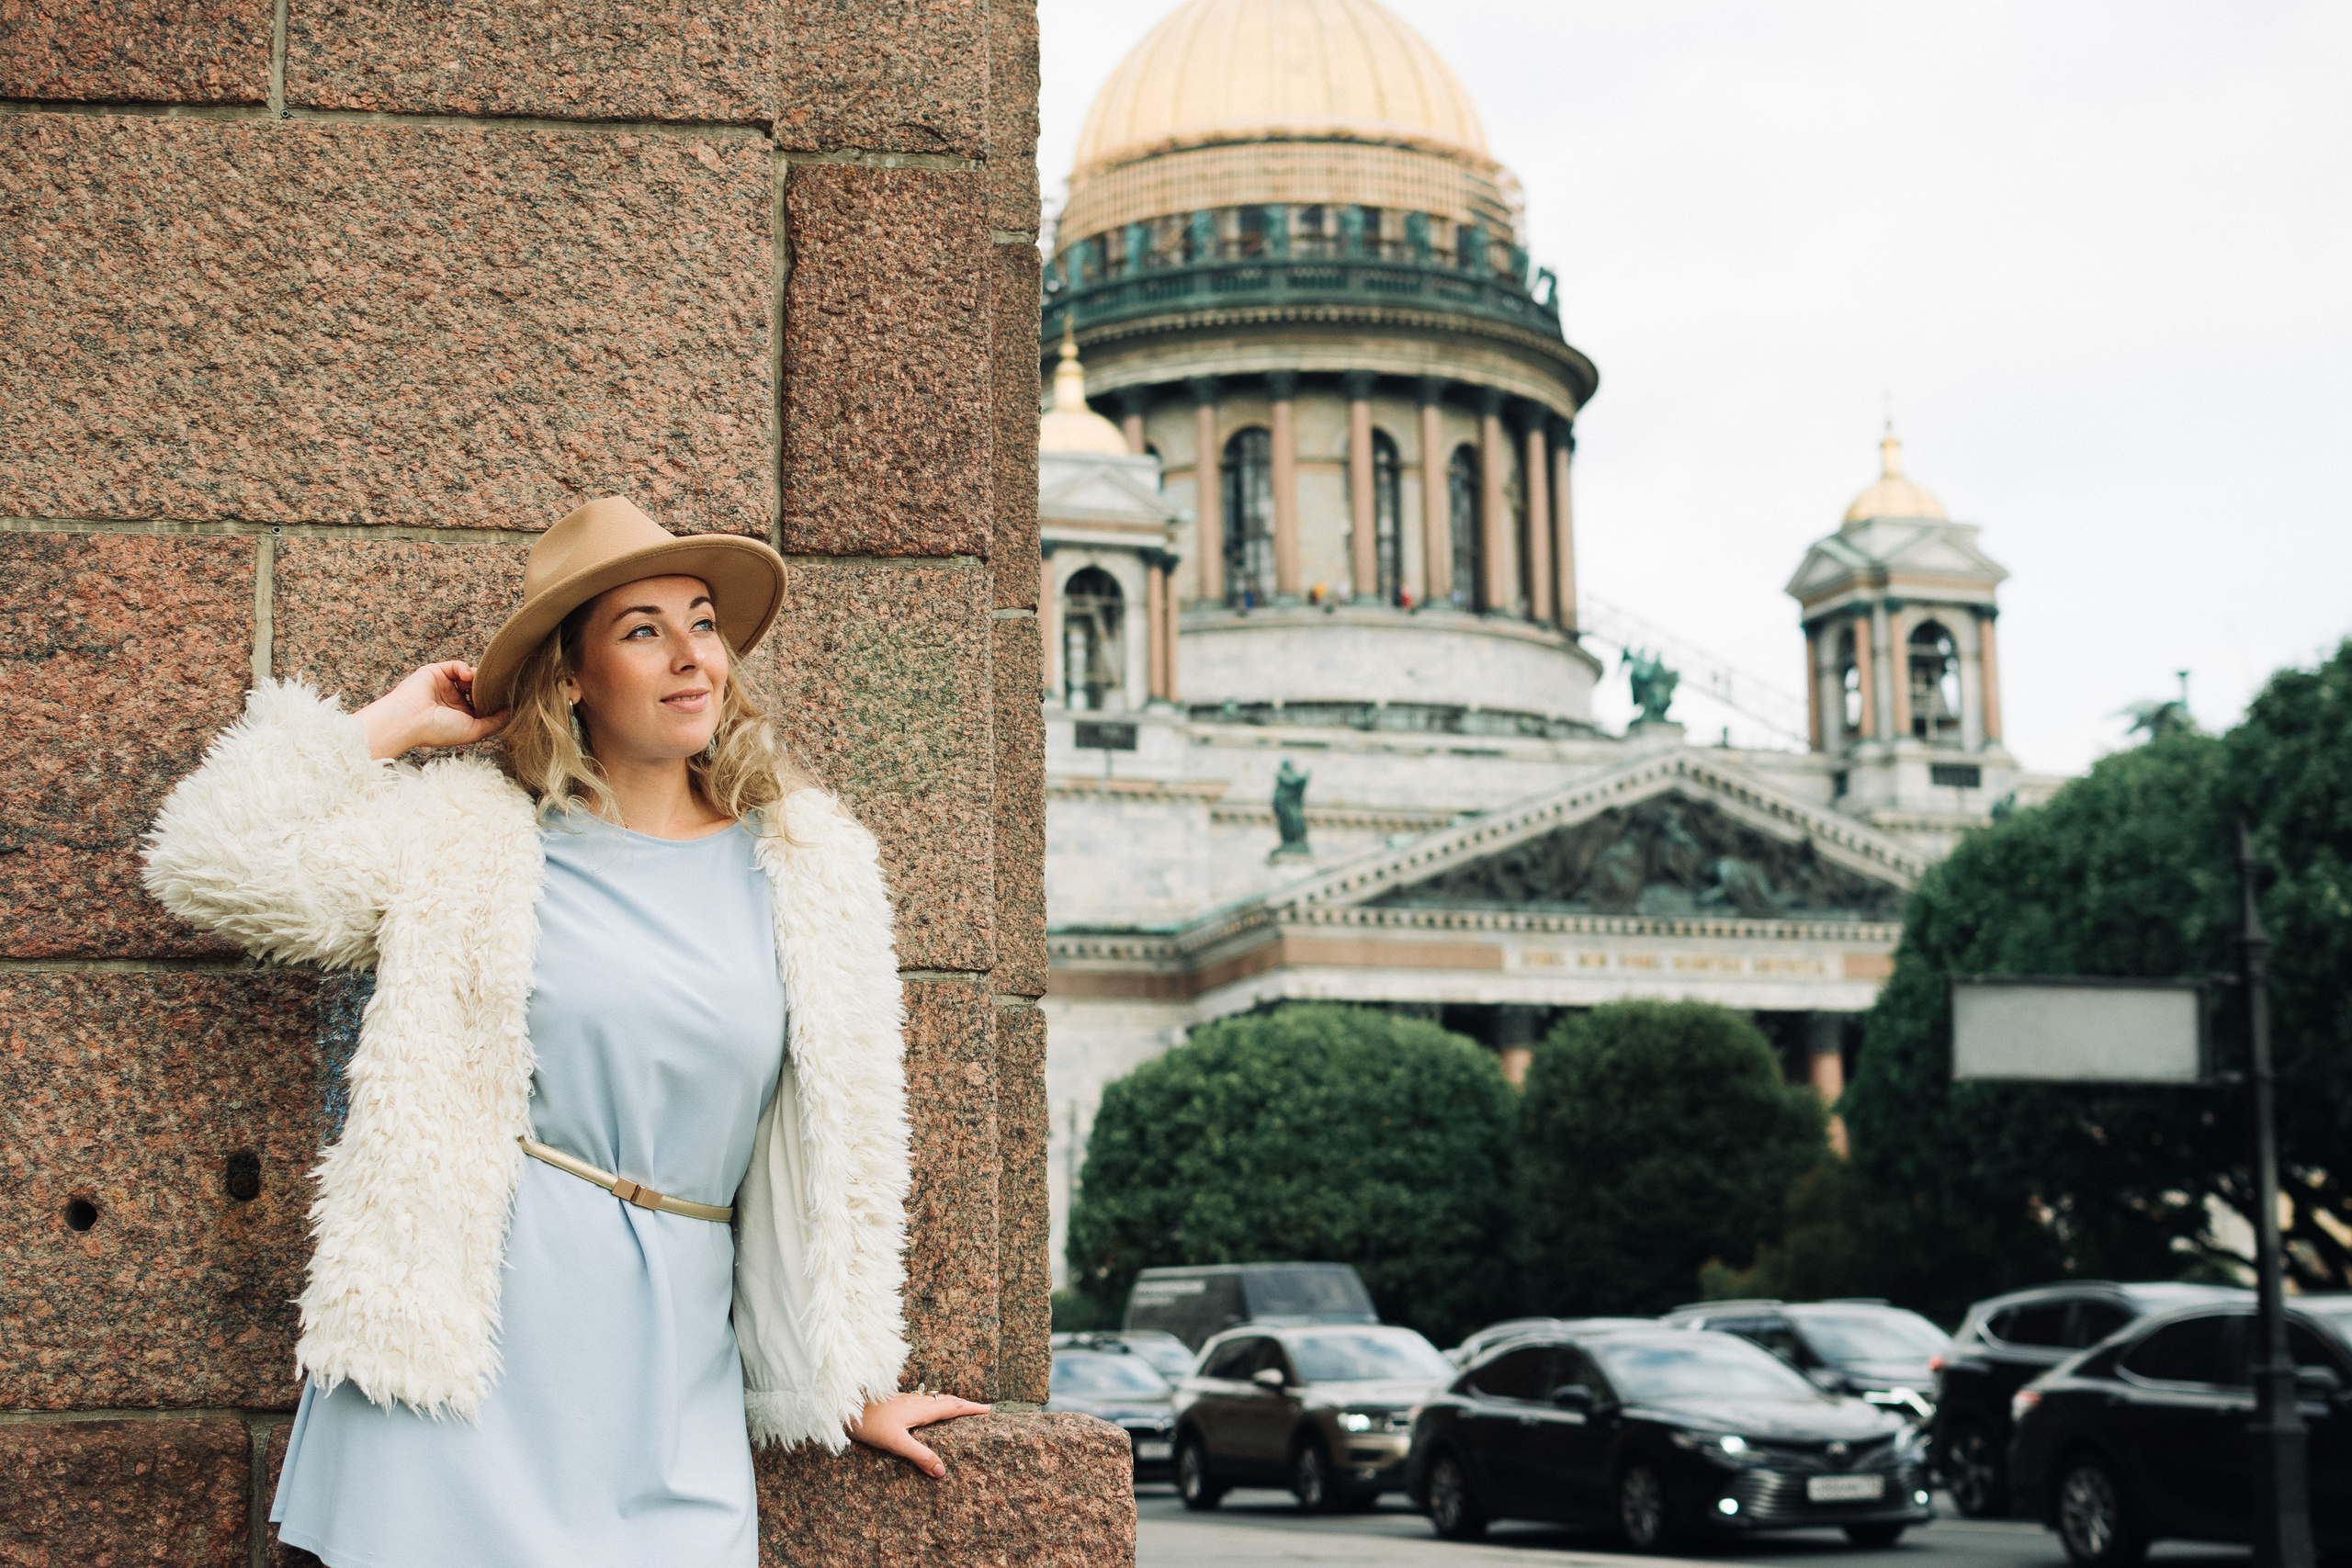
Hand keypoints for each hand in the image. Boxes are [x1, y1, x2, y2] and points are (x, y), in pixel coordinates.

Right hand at [354, 661, 511, 759]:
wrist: (410, 720)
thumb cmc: (439, 730)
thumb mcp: (474, 731)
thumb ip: (495, 723)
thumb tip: (512, 713)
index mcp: (461, 716)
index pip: (483, 704)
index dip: (495, 701)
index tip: (508, 698)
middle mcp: (453, 701)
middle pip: (478, 688)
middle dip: (488, 687)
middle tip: (498, 687)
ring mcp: (444, 686)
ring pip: (469, 675)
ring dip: (478, 678)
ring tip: (480, 684)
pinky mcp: (436, 672)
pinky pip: (456, 665)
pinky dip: (464, 668)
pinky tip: (467, 676)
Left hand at [846, 1392, 990, 1477]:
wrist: (845, 1408)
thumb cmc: (869, 1424)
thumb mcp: (897, 1443)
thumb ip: (920, 1456)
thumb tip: (942, 1471)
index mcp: (921, 1409)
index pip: (952, 1406)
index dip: (971, 1408)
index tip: (988, 1409)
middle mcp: (916, 1401)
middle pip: (947, 1400)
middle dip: (965, 1404)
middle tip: (980, 1409)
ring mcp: (905, 1400)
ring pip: (935, 1400)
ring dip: (950, 1403)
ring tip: (959, 1409)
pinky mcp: (896, 1403)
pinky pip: (924, 1402)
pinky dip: (935, 1405)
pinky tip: (927, 1412)